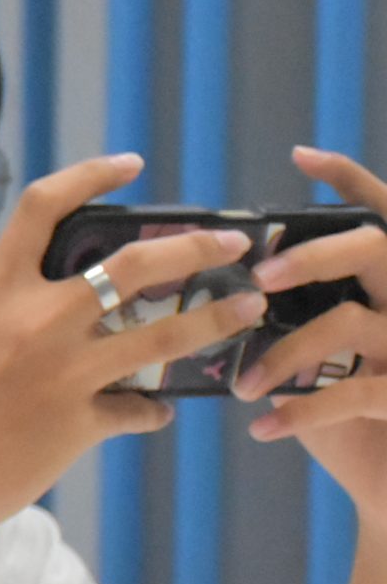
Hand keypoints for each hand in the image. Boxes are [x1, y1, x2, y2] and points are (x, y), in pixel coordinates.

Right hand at [0, 153, 270, 559]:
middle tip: (233, 246)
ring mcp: (61, 372)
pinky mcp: (79, 423)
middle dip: (196, 247)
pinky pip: (139, 408)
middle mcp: (34, 321)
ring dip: (217, 319)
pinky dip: (153, 410)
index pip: (44, 208)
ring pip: (165, 335)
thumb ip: (15, 314)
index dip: (91, 175)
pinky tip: (157, 412)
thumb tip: (77, 308)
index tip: (131, 164)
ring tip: (246, 309)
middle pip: (133, 264)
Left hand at [235, 147, 386, 527]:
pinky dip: (302, 410)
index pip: (381, 214)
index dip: (351, 180)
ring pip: (349, 322)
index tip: (301, 155)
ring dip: (284, 352)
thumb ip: (295, 320)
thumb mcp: (325, 359)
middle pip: (375, 247)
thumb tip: (213, 295)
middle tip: (261, 276)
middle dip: (314, 256)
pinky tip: (265, 427)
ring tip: (243, 384)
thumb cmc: (348, 420)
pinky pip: (356, 393)